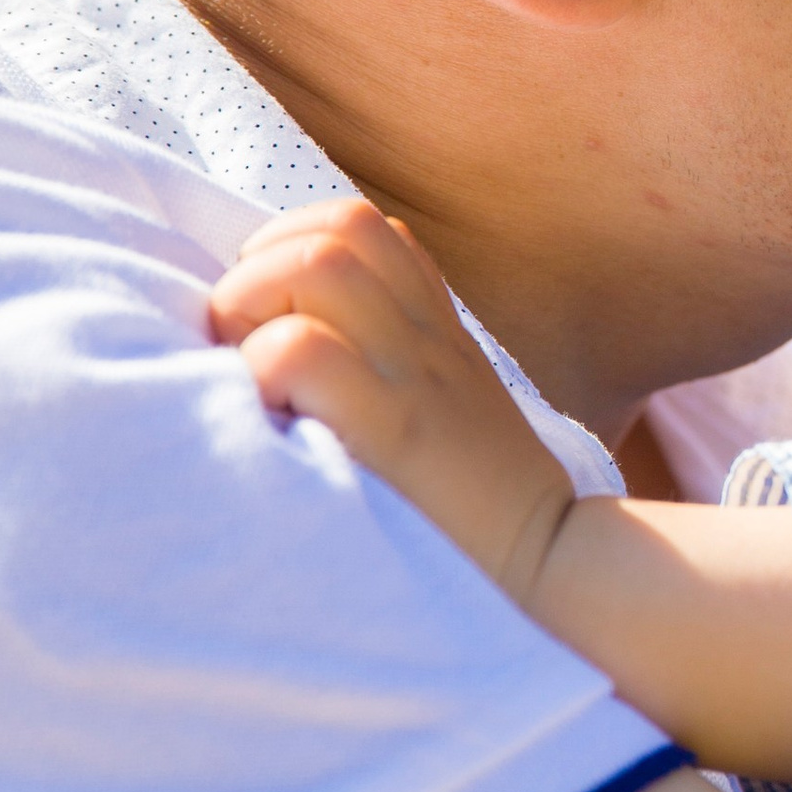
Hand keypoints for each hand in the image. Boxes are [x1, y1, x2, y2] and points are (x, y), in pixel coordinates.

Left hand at [210, 197, 577, 607]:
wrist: (547, 567)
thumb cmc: (471, 506)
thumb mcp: (445, 408)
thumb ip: (388, 363)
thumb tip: (281, 341)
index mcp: (435, 326)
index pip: (362, 223)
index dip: (294, 246)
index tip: (272, 315)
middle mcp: (427, 335)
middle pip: (335, 228)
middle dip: (260, 270)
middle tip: (244, 348)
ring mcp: (413, 375)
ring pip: (315, 264)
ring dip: (251, 307)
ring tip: (253, 375)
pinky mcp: (393, 429)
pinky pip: (300, 349)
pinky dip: (260, 370)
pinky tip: (273, 417)